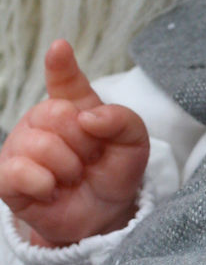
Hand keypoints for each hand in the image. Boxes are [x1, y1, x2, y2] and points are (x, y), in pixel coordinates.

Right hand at [0, 41, 149, 246]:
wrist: (103, 215)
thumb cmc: (113, 172)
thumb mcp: (133, 144)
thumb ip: (122, 120)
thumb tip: (89, 117)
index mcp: (73, 105)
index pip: (65, 80)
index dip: (61, 65)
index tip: (60, 48)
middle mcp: (41, 120)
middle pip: (56, 113)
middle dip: (84, 142)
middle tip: (89, 160)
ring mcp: (20, 147)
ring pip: (40, 145)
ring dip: (68, 168)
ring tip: (72, 177)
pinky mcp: (7, 177)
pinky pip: (17, 172)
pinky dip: (42, 183)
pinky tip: (52, 190)